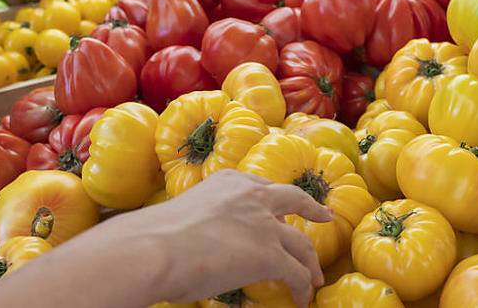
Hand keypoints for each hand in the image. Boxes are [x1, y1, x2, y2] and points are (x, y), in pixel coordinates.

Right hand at [103, 170, 331, 306]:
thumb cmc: (153, 237)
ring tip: (315, 276)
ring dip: (310, 261)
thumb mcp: (185, 213)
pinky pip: (296, 272)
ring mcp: (264, 224)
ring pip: (301, 242)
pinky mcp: (269, 254)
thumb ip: (204, 220)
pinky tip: (301, 298)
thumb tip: (200, 240)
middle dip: (312, 208)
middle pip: (294, 200)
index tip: (281, 208)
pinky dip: (302, 287)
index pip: (261, 188)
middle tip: (324, 215)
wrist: (153, 248)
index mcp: (229, 182)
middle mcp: (252, 196)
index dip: (274, 201)